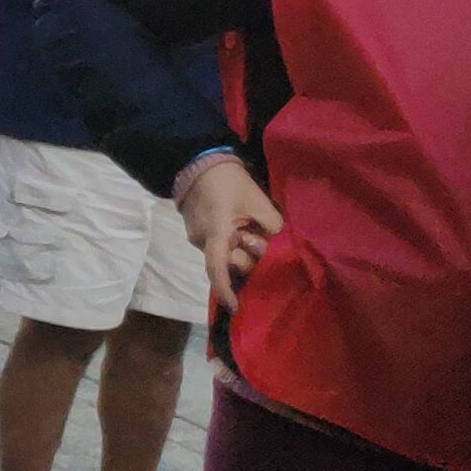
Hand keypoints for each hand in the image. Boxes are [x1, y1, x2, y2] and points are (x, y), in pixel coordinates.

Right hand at [175, 154, 282, 295]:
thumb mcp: (260, 203)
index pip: (218, 270)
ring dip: (240, 247)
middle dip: (247, 256)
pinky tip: (239, 225)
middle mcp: (201, 240)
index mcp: (216, 235)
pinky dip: (231, 241)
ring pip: (224, 253)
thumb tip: (274, 243)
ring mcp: (196, 235)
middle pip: (228, 263)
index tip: (235, 308)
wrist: (199, 162)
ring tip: (248, 226)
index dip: (226, 291)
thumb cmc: (230, 182)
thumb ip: (272, 228)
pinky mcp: (196, 229)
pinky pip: (218, 244)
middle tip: (258, 236)